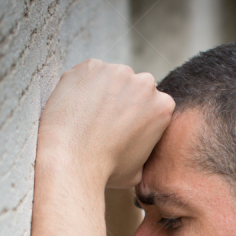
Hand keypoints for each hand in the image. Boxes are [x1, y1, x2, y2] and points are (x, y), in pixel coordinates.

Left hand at [37, 59, 174, 188]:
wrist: (72, 159)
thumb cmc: (106, 169)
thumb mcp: (139, 169)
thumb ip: (144, 152)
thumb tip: (138, 157)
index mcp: (163, 106)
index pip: (152, 104)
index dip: (137, 115)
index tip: (123, 125)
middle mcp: (145, 84)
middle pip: (135, 86)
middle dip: (123, 98)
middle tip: (105, 119)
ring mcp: (117, 72)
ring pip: (111, 77)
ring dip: (103, 90)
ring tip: (88, 114)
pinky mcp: (90, 66)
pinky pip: (88, 73)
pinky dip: (82, 84)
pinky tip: (76, 105)